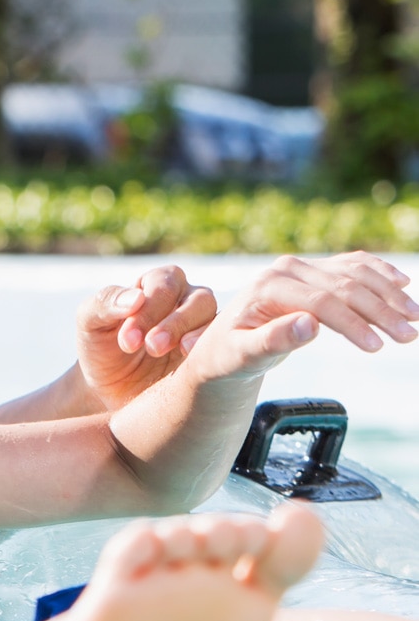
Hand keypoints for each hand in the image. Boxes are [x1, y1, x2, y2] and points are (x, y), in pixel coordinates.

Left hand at [76, 265, 217, 409]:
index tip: (127, 341)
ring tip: (180, 352)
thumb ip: (105, 304)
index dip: (148, 308)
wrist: (110, 391)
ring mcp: (203, 326)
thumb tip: (135, 297)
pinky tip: (198, 364)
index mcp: (155, 284)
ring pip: (214, 318)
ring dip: (196, 334)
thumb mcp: (90, 324)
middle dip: (174, 323)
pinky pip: (226, 345)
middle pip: (197, 298)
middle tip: (152, 347)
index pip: (163, 284)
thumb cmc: (100, 349)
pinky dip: (214, 350)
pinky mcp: (214, 353)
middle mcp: (185, 299)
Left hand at [184, 252, 418, 381]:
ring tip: (415, 317)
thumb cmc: (228, 354)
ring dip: (389, 294)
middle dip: (381, 311)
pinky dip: (380, 273)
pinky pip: (353, 265)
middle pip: (344, 286)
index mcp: (268, 285)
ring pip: (355, 273)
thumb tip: (309, 325)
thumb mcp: (241, 355)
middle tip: (409, 335)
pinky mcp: (314, 270)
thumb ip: (271, 341)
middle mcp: (286, 268)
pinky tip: (403, 283)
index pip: (321, 302)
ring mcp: (302, 266)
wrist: (222, 344)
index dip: (353, 323)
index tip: (378, 346)